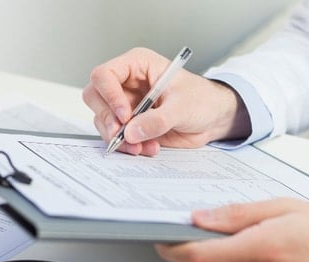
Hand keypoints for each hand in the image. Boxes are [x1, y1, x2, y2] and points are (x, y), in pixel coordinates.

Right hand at [83, 47, 249, 154]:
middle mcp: (127, 84)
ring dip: (120, 138)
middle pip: (95, 98)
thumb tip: (132, 132)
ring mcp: (127, 105)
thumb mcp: (182, 107)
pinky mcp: (132, 125)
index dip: (109, 96)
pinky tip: (148, 148)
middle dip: (108, 120)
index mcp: (137, 66)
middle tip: (124, 135)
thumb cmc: (202, 99)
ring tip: (143, 146)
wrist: (213, 118)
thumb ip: (157, 120)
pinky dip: (129, 146)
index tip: (125, 116)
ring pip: (103, 121)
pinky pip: (117, 137)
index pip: (104, 75)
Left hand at [156, 198, 308, 261]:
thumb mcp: (284, 207)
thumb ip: (237, 214)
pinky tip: (273, 260)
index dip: (172, 249)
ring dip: (234, 258)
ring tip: (266, 243)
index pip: (199, 256)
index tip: (160, 239)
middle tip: (227, 227)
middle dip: (210, 245)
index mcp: (261, 248)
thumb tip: (199, 219)